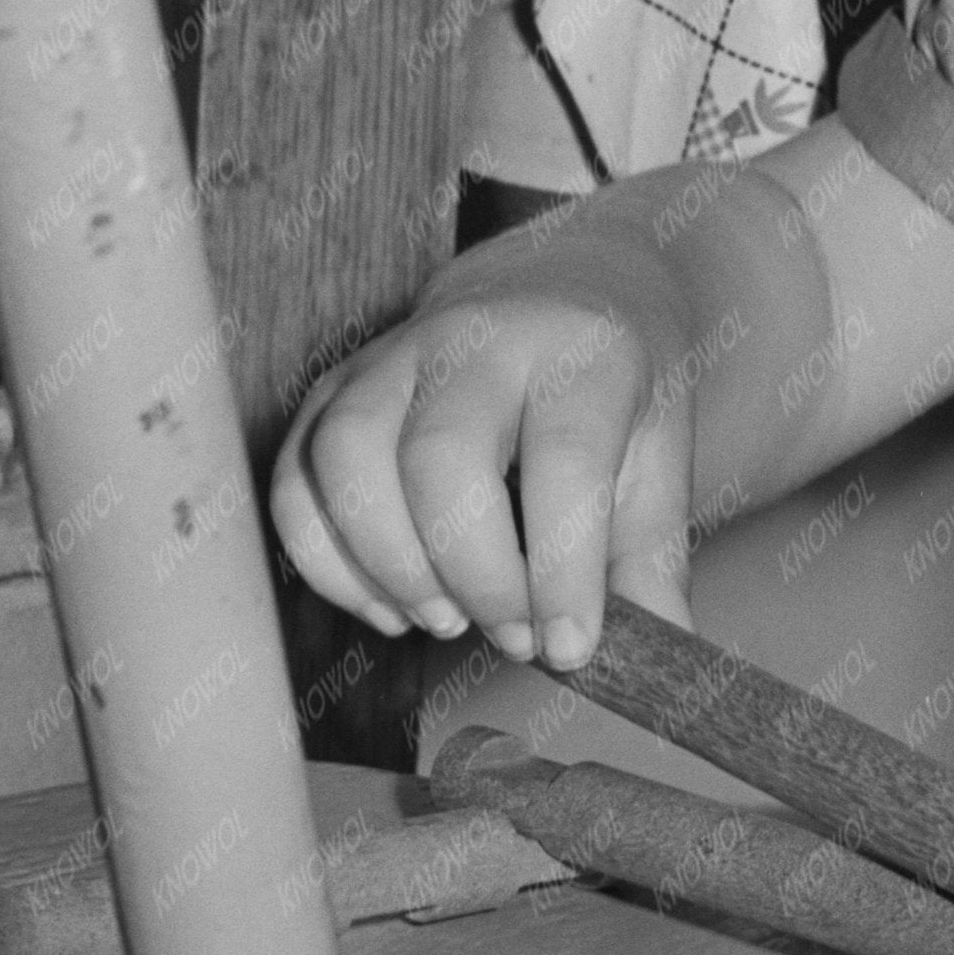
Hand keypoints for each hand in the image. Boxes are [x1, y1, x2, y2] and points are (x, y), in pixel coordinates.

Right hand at [266, 221, 699, 666]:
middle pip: (439, 457)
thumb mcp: (659, 457)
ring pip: (346, 458)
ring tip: (444, 619)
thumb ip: (651, 558)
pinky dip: (327, 563)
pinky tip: (390, 607)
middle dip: (471, 572)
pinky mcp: (331, 391)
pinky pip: (294, 480)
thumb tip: (654, 662)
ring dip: (388, 564)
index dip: (562, 569)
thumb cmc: (608, 392)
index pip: (564, 459)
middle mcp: (474, 343)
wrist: (555, 292)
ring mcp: (389, 360)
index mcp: (577, 354)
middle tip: (510, 633)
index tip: (569, 648)